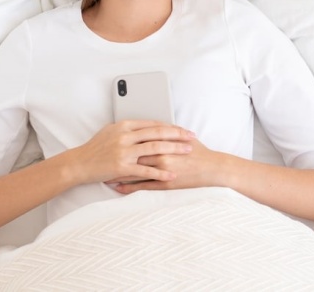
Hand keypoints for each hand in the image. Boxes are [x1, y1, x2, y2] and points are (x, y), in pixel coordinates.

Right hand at [69, 120, 194, 184]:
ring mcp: (124, 152)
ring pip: (155, 148)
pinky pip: (146, 170)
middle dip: (177, 134)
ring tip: (188, 151)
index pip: (152, 124)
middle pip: (157, 133)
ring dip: (174, 149)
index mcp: (124, 125)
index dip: (170, 126)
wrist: (80, 163)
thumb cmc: (96, 147)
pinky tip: (172, 174)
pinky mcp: (122, 167)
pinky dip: (161, 172)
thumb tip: (146, 127)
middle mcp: (125, 136)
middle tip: (192, 136)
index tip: (183, 129)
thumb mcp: (111, 131)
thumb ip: (129, 129)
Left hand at [107, 138, 221, 193]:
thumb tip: (153, 126)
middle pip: (131, 155)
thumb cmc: (198, 151)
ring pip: (134, 171)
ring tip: (104, 175)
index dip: (122, 141)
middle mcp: (160, 154)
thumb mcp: (182, 137)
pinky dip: (128, 187)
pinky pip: (142, 186)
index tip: (109, 142)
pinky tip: (118, 187)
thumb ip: (166, 131)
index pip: (137, 139)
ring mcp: (161, 170)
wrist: (212, 168)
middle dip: (115, 157)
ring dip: (118, 173)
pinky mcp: (165, 183)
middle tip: (101, 158)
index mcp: (162, 141)